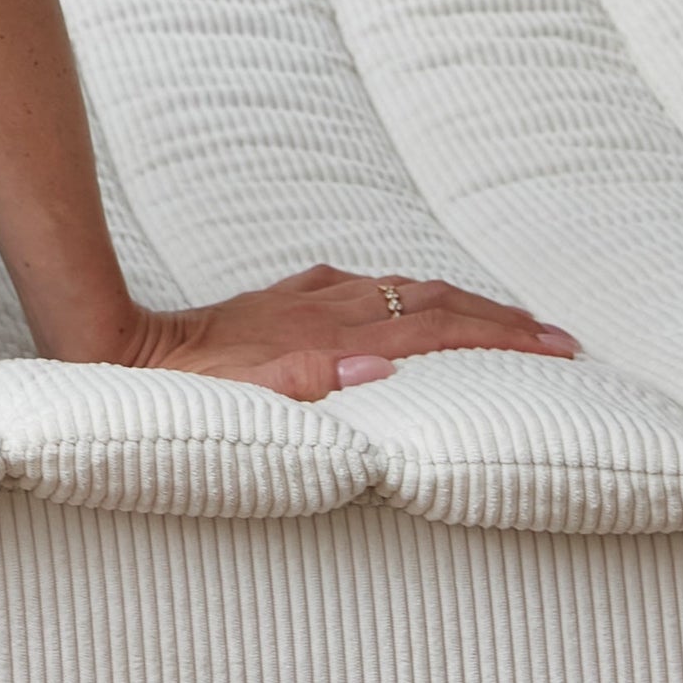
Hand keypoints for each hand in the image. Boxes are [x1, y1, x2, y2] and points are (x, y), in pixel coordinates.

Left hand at [114, 265, 580, 402]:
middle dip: (499, 315)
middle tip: (557, 337)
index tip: (558, 346)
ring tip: (504, 321)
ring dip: (461, 303)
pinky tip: (407, 305)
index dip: (502, 335)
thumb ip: (311, 378)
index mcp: (330, 331)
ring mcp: (305, 296)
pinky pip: (366, 287)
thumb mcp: (248, 394)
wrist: (124, 346)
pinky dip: (409, 297)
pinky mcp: (284, 299)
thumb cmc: (188, 386)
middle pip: (433, 297)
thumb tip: (382, 366)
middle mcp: (325, 304)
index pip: (438, 326)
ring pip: (404, 288)